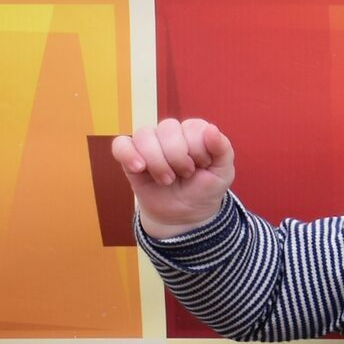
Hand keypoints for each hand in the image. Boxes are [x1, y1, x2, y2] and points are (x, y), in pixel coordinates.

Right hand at [111, 118, 235, 236]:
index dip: (198, 151)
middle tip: (184, 175)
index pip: (192, 127)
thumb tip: (211, 129)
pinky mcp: (131, 157)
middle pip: (167, 129)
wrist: (184, 215)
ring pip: (144, 135)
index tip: (202, 167)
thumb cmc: (204, 190)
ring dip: (157, 162)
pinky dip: (128, 155)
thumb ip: (223, 150)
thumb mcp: (223, 174)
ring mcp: (149, 144)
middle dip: (178, 158)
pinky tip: (139, 168)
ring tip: (166, 180)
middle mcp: (171, 132)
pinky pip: (120, 145)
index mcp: (195, 131)